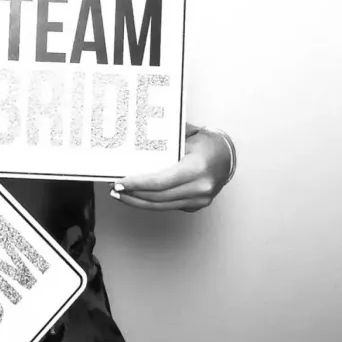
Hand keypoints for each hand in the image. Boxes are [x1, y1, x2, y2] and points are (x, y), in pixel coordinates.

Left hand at [111, 124, 234, 211]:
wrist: (227, 156)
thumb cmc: (206, 144)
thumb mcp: (186, 136)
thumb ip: (164, 139)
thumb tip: (136, 138)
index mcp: (197, 168)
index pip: (160, 181)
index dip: (138, 184)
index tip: (120, 182)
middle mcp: (200, 187)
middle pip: (158, 196)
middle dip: (133, 194)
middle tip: (114, 187)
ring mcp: (200, 199)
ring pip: (161, 205)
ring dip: (137, 201)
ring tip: (120, 194)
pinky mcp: (196, 205)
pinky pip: (168, 206)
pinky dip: (150, 202)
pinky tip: (136, 197)